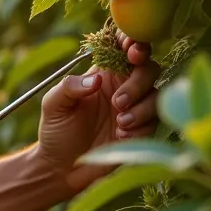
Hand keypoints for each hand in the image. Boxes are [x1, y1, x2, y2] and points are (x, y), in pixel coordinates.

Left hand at [35, 32, 160, 190]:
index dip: (133, 42)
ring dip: (142, 107)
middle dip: (138, 82)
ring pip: (157, 94)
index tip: (132, 51)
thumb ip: (69, 87)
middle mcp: (123, 86)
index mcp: (103, 73)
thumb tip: (97, 80)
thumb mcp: (53, 105)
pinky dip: (143, 126)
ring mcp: (135, 108)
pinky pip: (156, 120)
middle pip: (149, 68)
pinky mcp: (142, 130)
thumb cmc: (56, 131)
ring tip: (119, 123)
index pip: (124, 48)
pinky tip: (122, 135)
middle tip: (117, 103)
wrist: (62, 168)